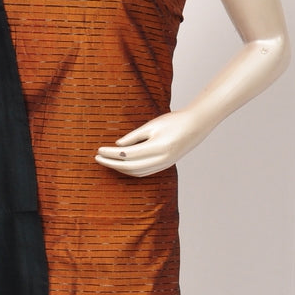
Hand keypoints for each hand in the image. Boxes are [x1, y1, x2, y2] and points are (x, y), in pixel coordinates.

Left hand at [95, 108, 209, 176]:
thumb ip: (134, 137)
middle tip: (98, 158)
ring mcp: (163, 165)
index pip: (128, 155)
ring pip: (136, 173)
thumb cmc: (174, 121)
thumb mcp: (152, 125)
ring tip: (107, 162)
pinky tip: (121, 165)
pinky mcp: (164, 166)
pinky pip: (144, 173)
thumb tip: (118, 146)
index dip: (112, 154)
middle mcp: (160, 160)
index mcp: (157, 147)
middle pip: (130, 167)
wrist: (196, 126)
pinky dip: (130, 171)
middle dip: (112, 163)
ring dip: (120, 169)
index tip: (99, 150)